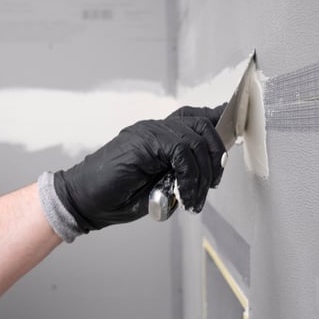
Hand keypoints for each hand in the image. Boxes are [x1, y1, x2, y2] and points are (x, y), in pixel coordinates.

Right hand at [53, 104, 226, 231]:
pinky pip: (180, 152)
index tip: (235, 133)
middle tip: (212, 185)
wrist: (83, 201)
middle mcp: (155, 128)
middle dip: (216, 156)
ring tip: (194, 199)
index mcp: (159, 134)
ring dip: (203, 173)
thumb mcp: (159, 184)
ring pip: (194, 139)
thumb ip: (179, 173)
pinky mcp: (142, 143)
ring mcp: (148, 133)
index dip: (218, 121)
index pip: (196, 117)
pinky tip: (185, 195)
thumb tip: (208, 172)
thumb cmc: (118, 196)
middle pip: (202, 125)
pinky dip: (189, 176)